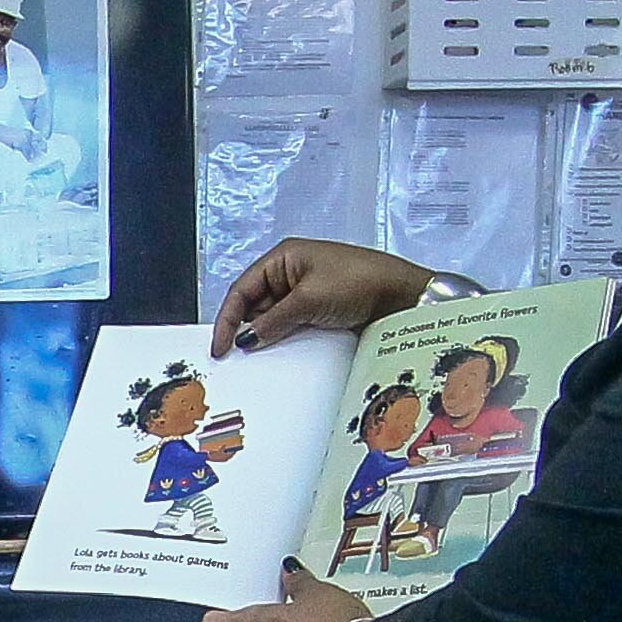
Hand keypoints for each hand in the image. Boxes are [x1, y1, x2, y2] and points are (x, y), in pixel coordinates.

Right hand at [211, 238, 449, 357]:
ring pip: (273, 320)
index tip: (220, 347)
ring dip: (265, 338)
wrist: (402, 296)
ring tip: (255, 363)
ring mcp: (305, 294)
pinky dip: (284, 342)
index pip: (242, 289)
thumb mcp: (309, 299)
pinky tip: (280, 358)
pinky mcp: (319, 312)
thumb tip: (247, 340)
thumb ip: (273, 320)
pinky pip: (292, 328)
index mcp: (283, 258)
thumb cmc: (357, 282)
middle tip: (234, 360)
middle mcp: (290, 273)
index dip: (227, 318)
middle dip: (244, 330)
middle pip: (254, 305)